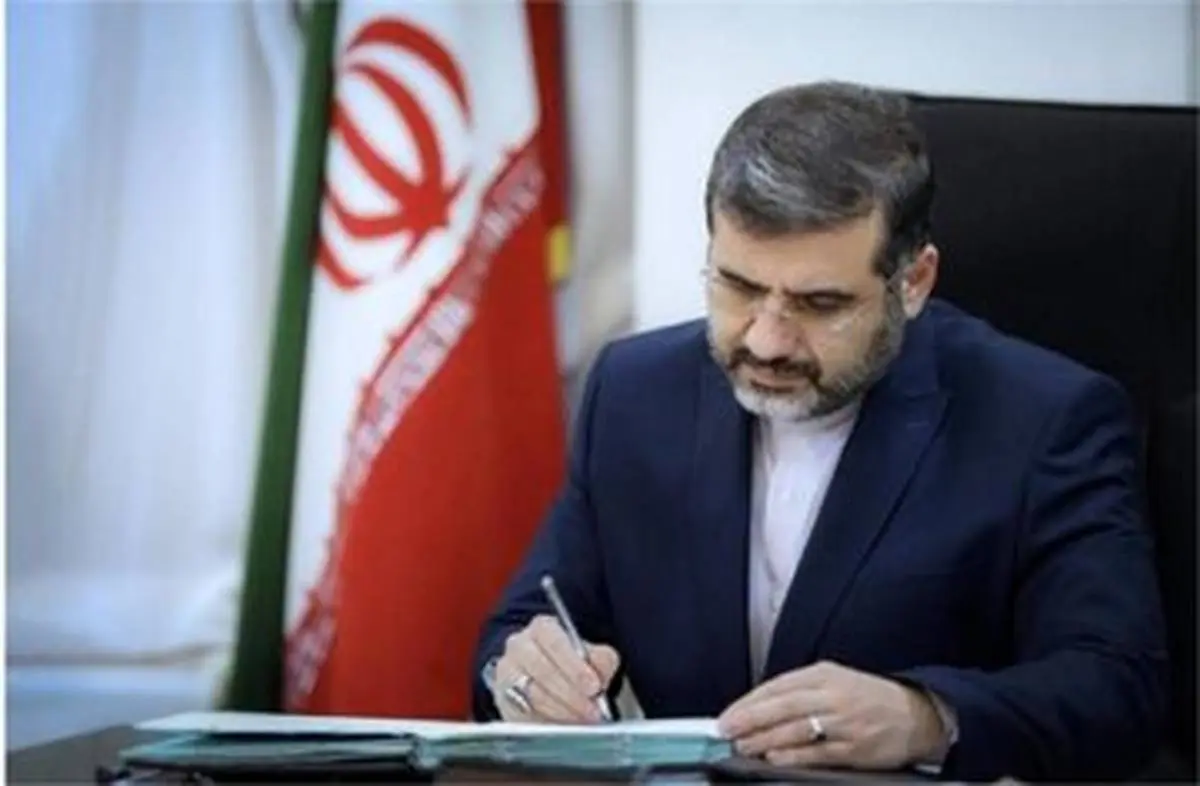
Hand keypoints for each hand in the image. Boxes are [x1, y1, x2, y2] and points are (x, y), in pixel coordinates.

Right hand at [492, 614, 619, 722]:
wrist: (543, 675)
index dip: (575, 667)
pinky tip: (564, 728)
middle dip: (570, 694)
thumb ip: (600, 658)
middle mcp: (519, 646)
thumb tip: (602, 667)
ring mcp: (507, 673)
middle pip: (542, 670)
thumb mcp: (590, 655)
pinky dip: (547, 723)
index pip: (555, 642)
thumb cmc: (569, 662)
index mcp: (542, 628)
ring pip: (532, 695)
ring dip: (561, 711)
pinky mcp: (503, 700)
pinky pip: (524, 715)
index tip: (594, 687)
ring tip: (582, 721)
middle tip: (592, 711)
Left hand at [717, 661, 946, 769]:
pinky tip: (774, 758)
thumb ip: (798, 692)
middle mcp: (833, 695)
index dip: (748, 702)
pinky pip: (817, 752)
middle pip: (782, 706)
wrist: (916, 714)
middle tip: (726, 729)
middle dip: (749, 719)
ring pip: (796, 729)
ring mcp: (845, 722)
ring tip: (743, 745)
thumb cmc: (867, 698)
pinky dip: (793, 756)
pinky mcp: (855, 748)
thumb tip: (755, 708)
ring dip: (764, 739)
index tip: (727, 715)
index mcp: (824, 674)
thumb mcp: (834, 681)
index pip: (777, 686)